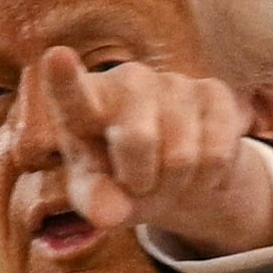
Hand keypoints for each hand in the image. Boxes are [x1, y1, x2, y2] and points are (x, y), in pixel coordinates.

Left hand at [13, 41, 272, 267]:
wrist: (174, 172)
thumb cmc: (120, 179)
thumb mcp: (98, 195)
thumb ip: (95, 202)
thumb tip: (108, 215)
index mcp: (87, 101)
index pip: (72, 93)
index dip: (65, 79)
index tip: (57, 58)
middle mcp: (128, 79)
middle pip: (138, 140)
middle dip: (141, 181)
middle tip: (138, 185)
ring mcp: (173, 81)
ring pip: (182, 157)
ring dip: (175, 186)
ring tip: (167, 177)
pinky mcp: (213, 93)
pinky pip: (215, 155)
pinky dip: (206, 180)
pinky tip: (197, 167)